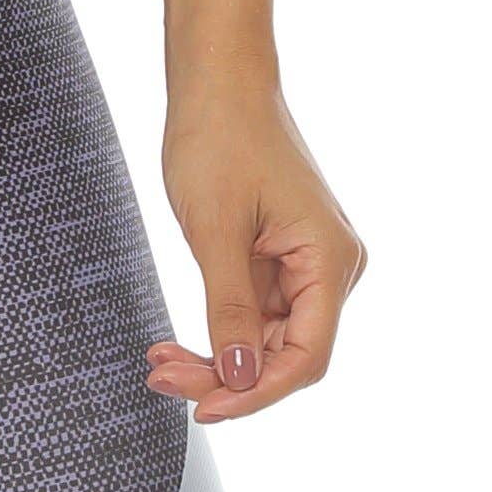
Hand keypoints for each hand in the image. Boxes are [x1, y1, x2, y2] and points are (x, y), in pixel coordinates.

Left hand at [149, 90, 365, 422]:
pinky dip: (218, 332)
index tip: (205, 409)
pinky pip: (254, 315)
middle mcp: (331, 267)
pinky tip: (177, 342)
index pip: (306, 357)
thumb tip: (239, 379)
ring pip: (266, 341)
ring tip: (160, 361)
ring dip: (216, 358)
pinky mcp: (281, 259)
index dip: (257, 393)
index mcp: (331, 259)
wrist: (218, 82)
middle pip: (285, 354)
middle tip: (162, 378)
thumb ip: (229, 310)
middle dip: (226, 377)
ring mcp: (307, 264)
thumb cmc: (220, 138)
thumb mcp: (216, 232)